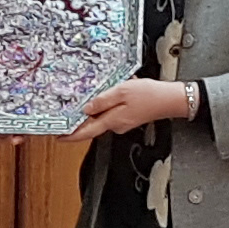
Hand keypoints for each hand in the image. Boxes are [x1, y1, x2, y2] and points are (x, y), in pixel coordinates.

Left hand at [73, 79, 199, 141]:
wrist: (170, 99)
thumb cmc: (150, 95)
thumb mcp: (122, 91)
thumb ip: (102, 100)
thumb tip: (86, 108)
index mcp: (113, 120)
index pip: (86, 132)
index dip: (70, 135)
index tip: (58, 136)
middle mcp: (116, 125)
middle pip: (92, 124)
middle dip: (79, 120)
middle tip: (65, 113)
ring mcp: (122, 122)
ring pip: (102, 117)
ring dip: (93, 110)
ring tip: (86, 100)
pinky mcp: (128, 117)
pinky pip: (111, 112)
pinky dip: (105, 105)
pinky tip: (107, 95)